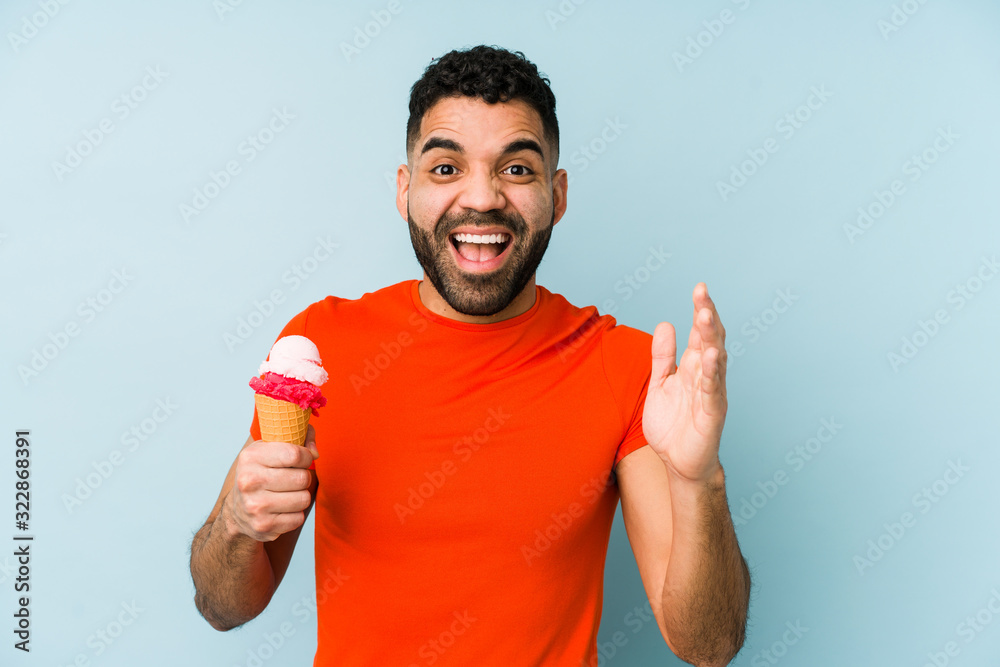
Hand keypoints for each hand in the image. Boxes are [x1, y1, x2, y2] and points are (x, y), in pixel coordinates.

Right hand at [223, 426, 318, 541]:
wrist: (238, 510)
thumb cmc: (261, 473)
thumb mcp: (270, 448)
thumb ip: (298, 437)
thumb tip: (315, 451)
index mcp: (250, 457)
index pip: (294, 454)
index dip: (306, 457)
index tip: (303, 459)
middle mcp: (249, 481)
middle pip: (301, 478)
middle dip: (303, 478)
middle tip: (294, 479)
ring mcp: (255, 506)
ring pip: (303, 499)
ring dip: (301, 496)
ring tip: (288, 494)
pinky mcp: (263, 526)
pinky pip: (298, 518)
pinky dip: (295, 514)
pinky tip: (282, 509)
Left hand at [642, 283, 727, 483]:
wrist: (679, 463)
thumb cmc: (674, 424)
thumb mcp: (661, 384)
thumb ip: (663, 356)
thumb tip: (665, 323)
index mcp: (694, 367)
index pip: (700, 333)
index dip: (700, 311)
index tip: (699, 288)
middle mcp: (707, 375)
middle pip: (710, 340)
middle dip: (707, 315)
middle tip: (702, 292)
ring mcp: (712, 393)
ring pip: (715, 360)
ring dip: (711, 337)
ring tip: (706, 315)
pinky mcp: (712, 413)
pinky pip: (713, 389)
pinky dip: (713, 372)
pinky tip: (712, 355)